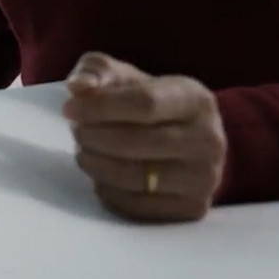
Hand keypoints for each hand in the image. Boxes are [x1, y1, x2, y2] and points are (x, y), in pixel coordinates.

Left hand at [64, 52, 225, 222]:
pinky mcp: (193, 208)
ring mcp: (204, 178)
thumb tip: (78, 87)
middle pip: (136, 142)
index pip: (144, 104)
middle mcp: (209, 140)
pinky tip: (100, 175)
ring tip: (84, 151)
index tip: (69, 109)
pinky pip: (137, 205)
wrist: (188, 140)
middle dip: (93, 137)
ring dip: (96, 164)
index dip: (99, 107)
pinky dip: (108, 191)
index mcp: (196, 100)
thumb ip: (97, 71)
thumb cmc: (150, 103)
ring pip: (134, 177)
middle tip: (75, 132)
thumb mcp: (125, 76)